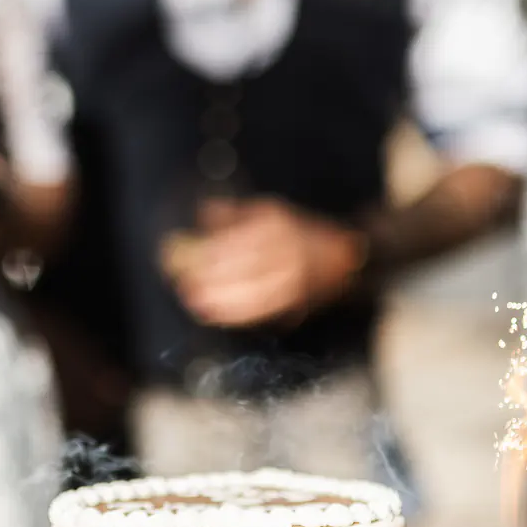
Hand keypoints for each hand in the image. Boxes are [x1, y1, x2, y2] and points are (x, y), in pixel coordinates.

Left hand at [160, 198, 365, 328]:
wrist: (344, 259)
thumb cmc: (298, 232)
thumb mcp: (268, 212)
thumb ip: (235, 214)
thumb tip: (202, 215)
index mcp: (278, 227)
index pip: (236, 241)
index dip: (206, 253)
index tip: (181, 258)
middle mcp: (287, 254)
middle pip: (240, 269)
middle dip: (207, 279)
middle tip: (183, 284)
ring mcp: (293, 281)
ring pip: (248, 294)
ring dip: (217, 299)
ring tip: (192, 300)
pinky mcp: (293, 304)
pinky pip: (259, 312)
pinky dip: (233, 315)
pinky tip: (212, 313)